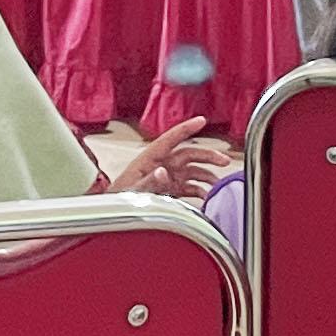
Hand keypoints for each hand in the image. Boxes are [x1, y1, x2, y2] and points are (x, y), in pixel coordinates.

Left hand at [102, 122, 236, 199]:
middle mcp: (160, 165)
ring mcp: (165, 177)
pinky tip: (207, 196)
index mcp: (149, 159)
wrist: (111, 216)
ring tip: (219, 184)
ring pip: (191, 171)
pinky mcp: (168, 190)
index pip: (170, 139)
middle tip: (224, 160)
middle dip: (207, 156)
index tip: (202, 120)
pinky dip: (199, 190)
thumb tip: (163, 172)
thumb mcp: (132, 192)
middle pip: (188, 155)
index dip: (186, 128)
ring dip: (206, 175)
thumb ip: (148, 182)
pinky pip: (188, 187)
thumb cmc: (117, 201)